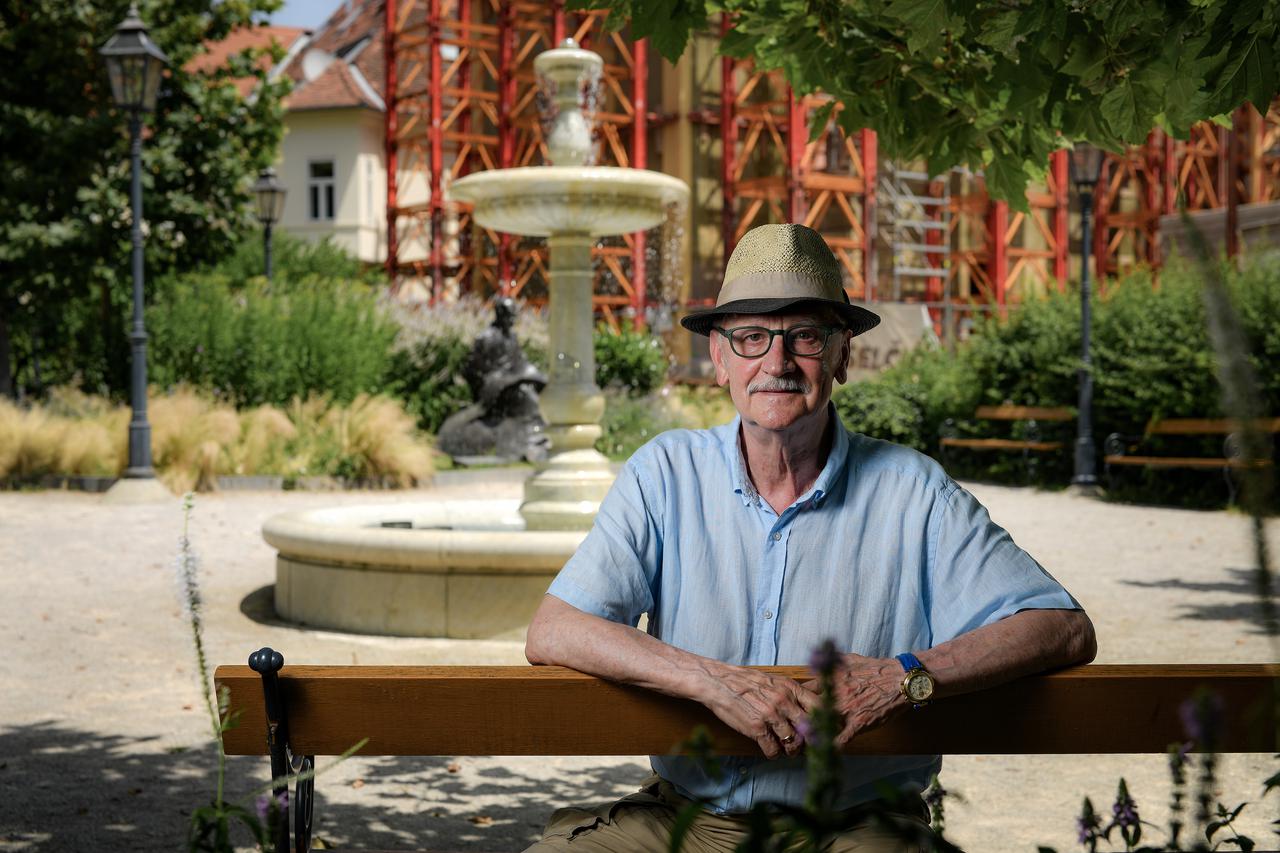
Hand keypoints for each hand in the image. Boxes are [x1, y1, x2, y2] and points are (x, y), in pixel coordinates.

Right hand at [700, 663, 818, 758]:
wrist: (718, 682)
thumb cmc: (745, 681)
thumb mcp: (773, 680)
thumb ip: (791, 692)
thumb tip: (810, 703)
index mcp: (790, 688)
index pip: (819, 706)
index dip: (826, 720)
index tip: (825, 729)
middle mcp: (783, 702)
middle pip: (810, 728)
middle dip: (810, 740)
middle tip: (806, 745)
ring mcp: (770, 716)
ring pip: (793, 742)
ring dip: (791, 750)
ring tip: (787, 749)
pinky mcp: (756, 729)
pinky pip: (773, 750)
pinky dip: (773, 753)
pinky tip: (770, 749)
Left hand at [803, 653, 908, 747]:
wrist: (898, 680)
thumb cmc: (875, 668)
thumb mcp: (849, 660)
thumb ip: (832, 663)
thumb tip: (818, 660)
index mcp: (831, 680)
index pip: (805, 691)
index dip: (797, 700)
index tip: (793, 707)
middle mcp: (835, 695)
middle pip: (809, 710)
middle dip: (801, 719)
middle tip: (794, 728)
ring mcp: (846, 710)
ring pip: (822, 725)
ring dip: (813, 734)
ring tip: (803, 743)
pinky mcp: (859, 723)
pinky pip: (841, 739)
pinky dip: (832, 746)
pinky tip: (825, 751)